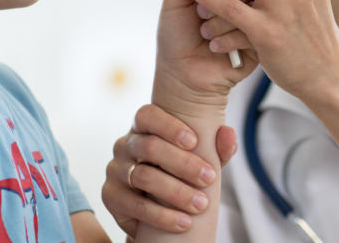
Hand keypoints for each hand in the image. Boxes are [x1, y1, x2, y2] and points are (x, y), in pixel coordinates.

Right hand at [102, 104, 238, 238]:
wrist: (160, 205)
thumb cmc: (182, 172)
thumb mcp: (202, 159)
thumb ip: (217, 148)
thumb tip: (228, 133)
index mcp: (143, 128)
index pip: (147, 115)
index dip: (169, 126)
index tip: (195, 142)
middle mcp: (125, 145)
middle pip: (149, 147)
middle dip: (183, 164)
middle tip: (209, 179)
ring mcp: (115, 170)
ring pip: (143, 177)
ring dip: (176, 192)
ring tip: (201, 205)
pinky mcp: (110, 196)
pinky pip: (134, 205)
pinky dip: (161, 216)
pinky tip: (183, 222)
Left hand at [152, 0, 256, 116]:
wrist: (183, 78)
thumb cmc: (178, 38)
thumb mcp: (176, 0)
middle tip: (199, 12)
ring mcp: (256, 18)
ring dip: (217, 16)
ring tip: (204, 30)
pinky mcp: (261, 41)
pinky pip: (252, 27)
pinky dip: (226, 36)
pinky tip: (213, 46)